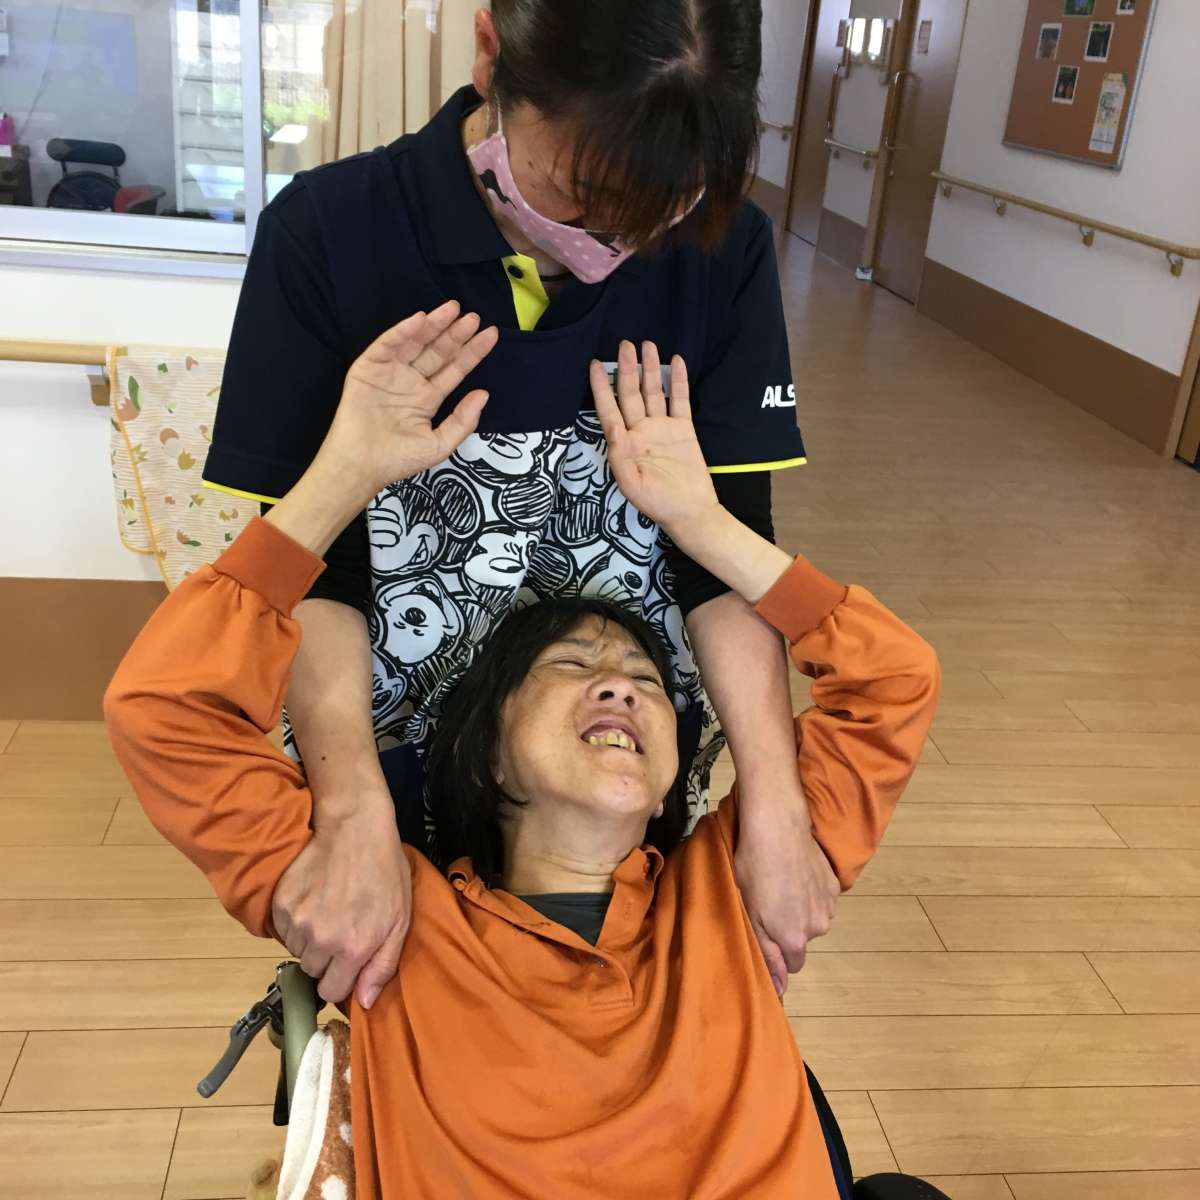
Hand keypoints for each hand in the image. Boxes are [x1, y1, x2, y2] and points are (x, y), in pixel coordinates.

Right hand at [270, 801, 411, 1008]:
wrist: (354, 827)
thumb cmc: (384, 871)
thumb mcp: (400, 920)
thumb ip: (382, 966)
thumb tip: (364, 1002)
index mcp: (354, 948)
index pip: (332, 992)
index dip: (342, 977)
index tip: (349, 960)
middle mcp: (322, 940)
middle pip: (313, 972)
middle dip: (327, 958)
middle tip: (341, 927)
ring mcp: (297, 921)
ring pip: (297, 950)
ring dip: (310, 938)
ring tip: (329, 909)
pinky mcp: (281, 904)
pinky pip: (282, 929)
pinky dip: (295, 920)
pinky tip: (314, 898)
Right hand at [321, 300, 498, 499]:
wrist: (361, 466)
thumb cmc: (398, 459)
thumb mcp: (439, 444)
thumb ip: (463, 421)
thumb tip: (484, 393)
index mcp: (428, 398)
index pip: (455, 370)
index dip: (472, 352)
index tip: (491, 334)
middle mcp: (411, 381)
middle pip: (438, 352)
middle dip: (456, 334)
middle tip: (474, 317)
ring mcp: (390, 372)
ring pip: (416, 343)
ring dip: (434, 325)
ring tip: (453, 309)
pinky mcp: (368, 367)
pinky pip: (388, 345)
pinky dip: (403, 331)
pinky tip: (421, 320)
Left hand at [590, 340, 718, 534]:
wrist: (691, 511)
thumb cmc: (658, 503)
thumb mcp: (631, 485)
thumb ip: (619, 456)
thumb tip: (613, 428)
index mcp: (624, 444)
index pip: (609, 410)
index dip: (602, 388)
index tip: (595, 365)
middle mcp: (640, 431)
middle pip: (631, 394)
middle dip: (627, 369)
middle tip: (624, 344)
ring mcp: (662, 428)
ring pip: (653, 392)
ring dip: (649, 369)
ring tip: (647, 345)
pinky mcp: (683, 428)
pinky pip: (679, 400)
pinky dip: (677, 381)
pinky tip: (675, 361)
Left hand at [734, 797, 840, 995]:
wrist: (778, 827)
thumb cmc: (754, 869)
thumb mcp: (750, 914)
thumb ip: (768, 954)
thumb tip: (781, 990)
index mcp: (794, 939)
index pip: (791, 965)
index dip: (777, 950)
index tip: (765, 929)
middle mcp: (818, 928)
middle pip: (803, 940)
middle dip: (789, 928)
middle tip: (769, 902)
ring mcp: (829, 905)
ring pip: (813, 918)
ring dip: (800, 908)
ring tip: (782, 883)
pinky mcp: (834, 883)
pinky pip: (822, 899)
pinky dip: (811, 891)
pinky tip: (796, 872)